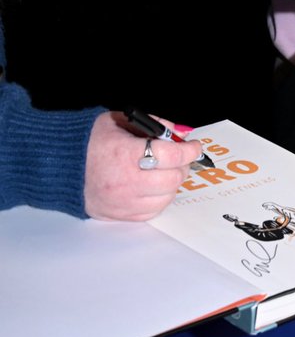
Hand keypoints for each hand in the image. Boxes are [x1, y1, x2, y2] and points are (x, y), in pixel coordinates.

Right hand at [83, 112, 202, 221]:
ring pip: (166, 197)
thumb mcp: (119, 121)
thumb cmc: (87, 141)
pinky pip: (152, 212)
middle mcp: (124, 181)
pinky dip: (159, 199)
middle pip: (173, 178)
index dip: (190, 149)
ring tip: (164, 171)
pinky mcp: (117, 215)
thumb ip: (154, 125)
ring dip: (172, 183)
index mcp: (124, 154)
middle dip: (182, 166)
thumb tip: (180, 133)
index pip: (172, 155)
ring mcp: (121, 202)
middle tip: (179, 158)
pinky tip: (153, 187)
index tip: (194, 146)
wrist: (57, 164)